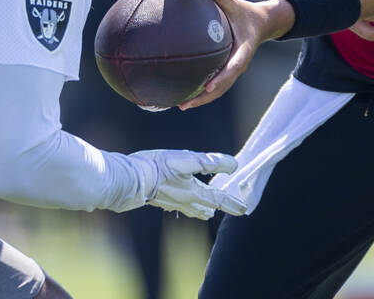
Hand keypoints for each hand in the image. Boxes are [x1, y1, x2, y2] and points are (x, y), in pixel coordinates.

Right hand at [129, 150, 245, 218]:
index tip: (244, 209)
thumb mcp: (187, 160)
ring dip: (202, 210)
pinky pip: (176, 205)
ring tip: (207, 213)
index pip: (218, 199)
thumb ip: (211, 163)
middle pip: (206, 206)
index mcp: (193, 192)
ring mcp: (170, 201)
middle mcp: (183, 200)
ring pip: (191, 208)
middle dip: (218, 207)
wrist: (129, 179)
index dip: (232, 203)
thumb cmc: (158, 167)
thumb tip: (234, 166)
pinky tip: (178, 204)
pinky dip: (184, 206)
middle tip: (228, 211)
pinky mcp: (157, 198)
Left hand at [180, 0, 289, 109]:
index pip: (232, 67)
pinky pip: (217, 84)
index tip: (208, 86)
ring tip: (181, 105)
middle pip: (223, 86)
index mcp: (242, 50)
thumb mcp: (234, 3)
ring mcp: (234, 69)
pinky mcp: (229, 69)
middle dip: (205, 97)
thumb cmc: (244, 12)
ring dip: (202, 99)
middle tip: (185, 104)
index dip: (221, 78)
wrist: (261, 23)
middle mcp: (239, 64)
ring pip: (220, 89)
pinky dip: (203, 92)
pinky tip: (186, 95)